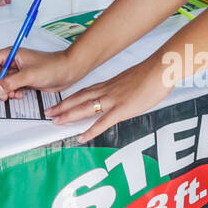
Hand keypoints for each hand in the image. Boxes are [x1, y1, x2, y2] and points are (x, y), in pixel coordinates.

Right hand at [0, 46, 82, 101]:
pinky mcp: (22, 80)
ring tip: (12, 94)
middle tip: (2, 93)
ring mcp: (17, 71)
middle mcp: (12, 62)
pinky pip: (10, 88)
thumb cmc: (53, 66)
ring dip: (4, 91)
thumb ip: (11, 82)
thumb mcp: (30, 75)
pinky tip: (19, 94)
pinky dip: (11, 93)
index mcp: (11, 54)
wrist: (68, 71)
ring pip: (1, 82)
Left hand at [47, 58, 172, 141]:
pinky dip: (90, 131)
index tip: (59, 103)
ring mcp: (112, 100)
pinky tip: (81, 137)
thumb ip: (122, 88)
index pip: (84, 91)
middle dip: (62, 106)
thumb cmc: (149, 75)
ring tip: (55, 122)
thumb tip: (121, 94)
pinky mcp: (121, 109)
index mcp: (108, 84)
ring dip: (68, 115)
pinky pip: (102, 122)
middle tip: (48, 112)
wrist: (159, 69)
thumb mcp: (130, 81)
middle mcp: (106, 91)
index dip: (70, 98)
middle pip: (78, 99)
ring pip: (85, 108)